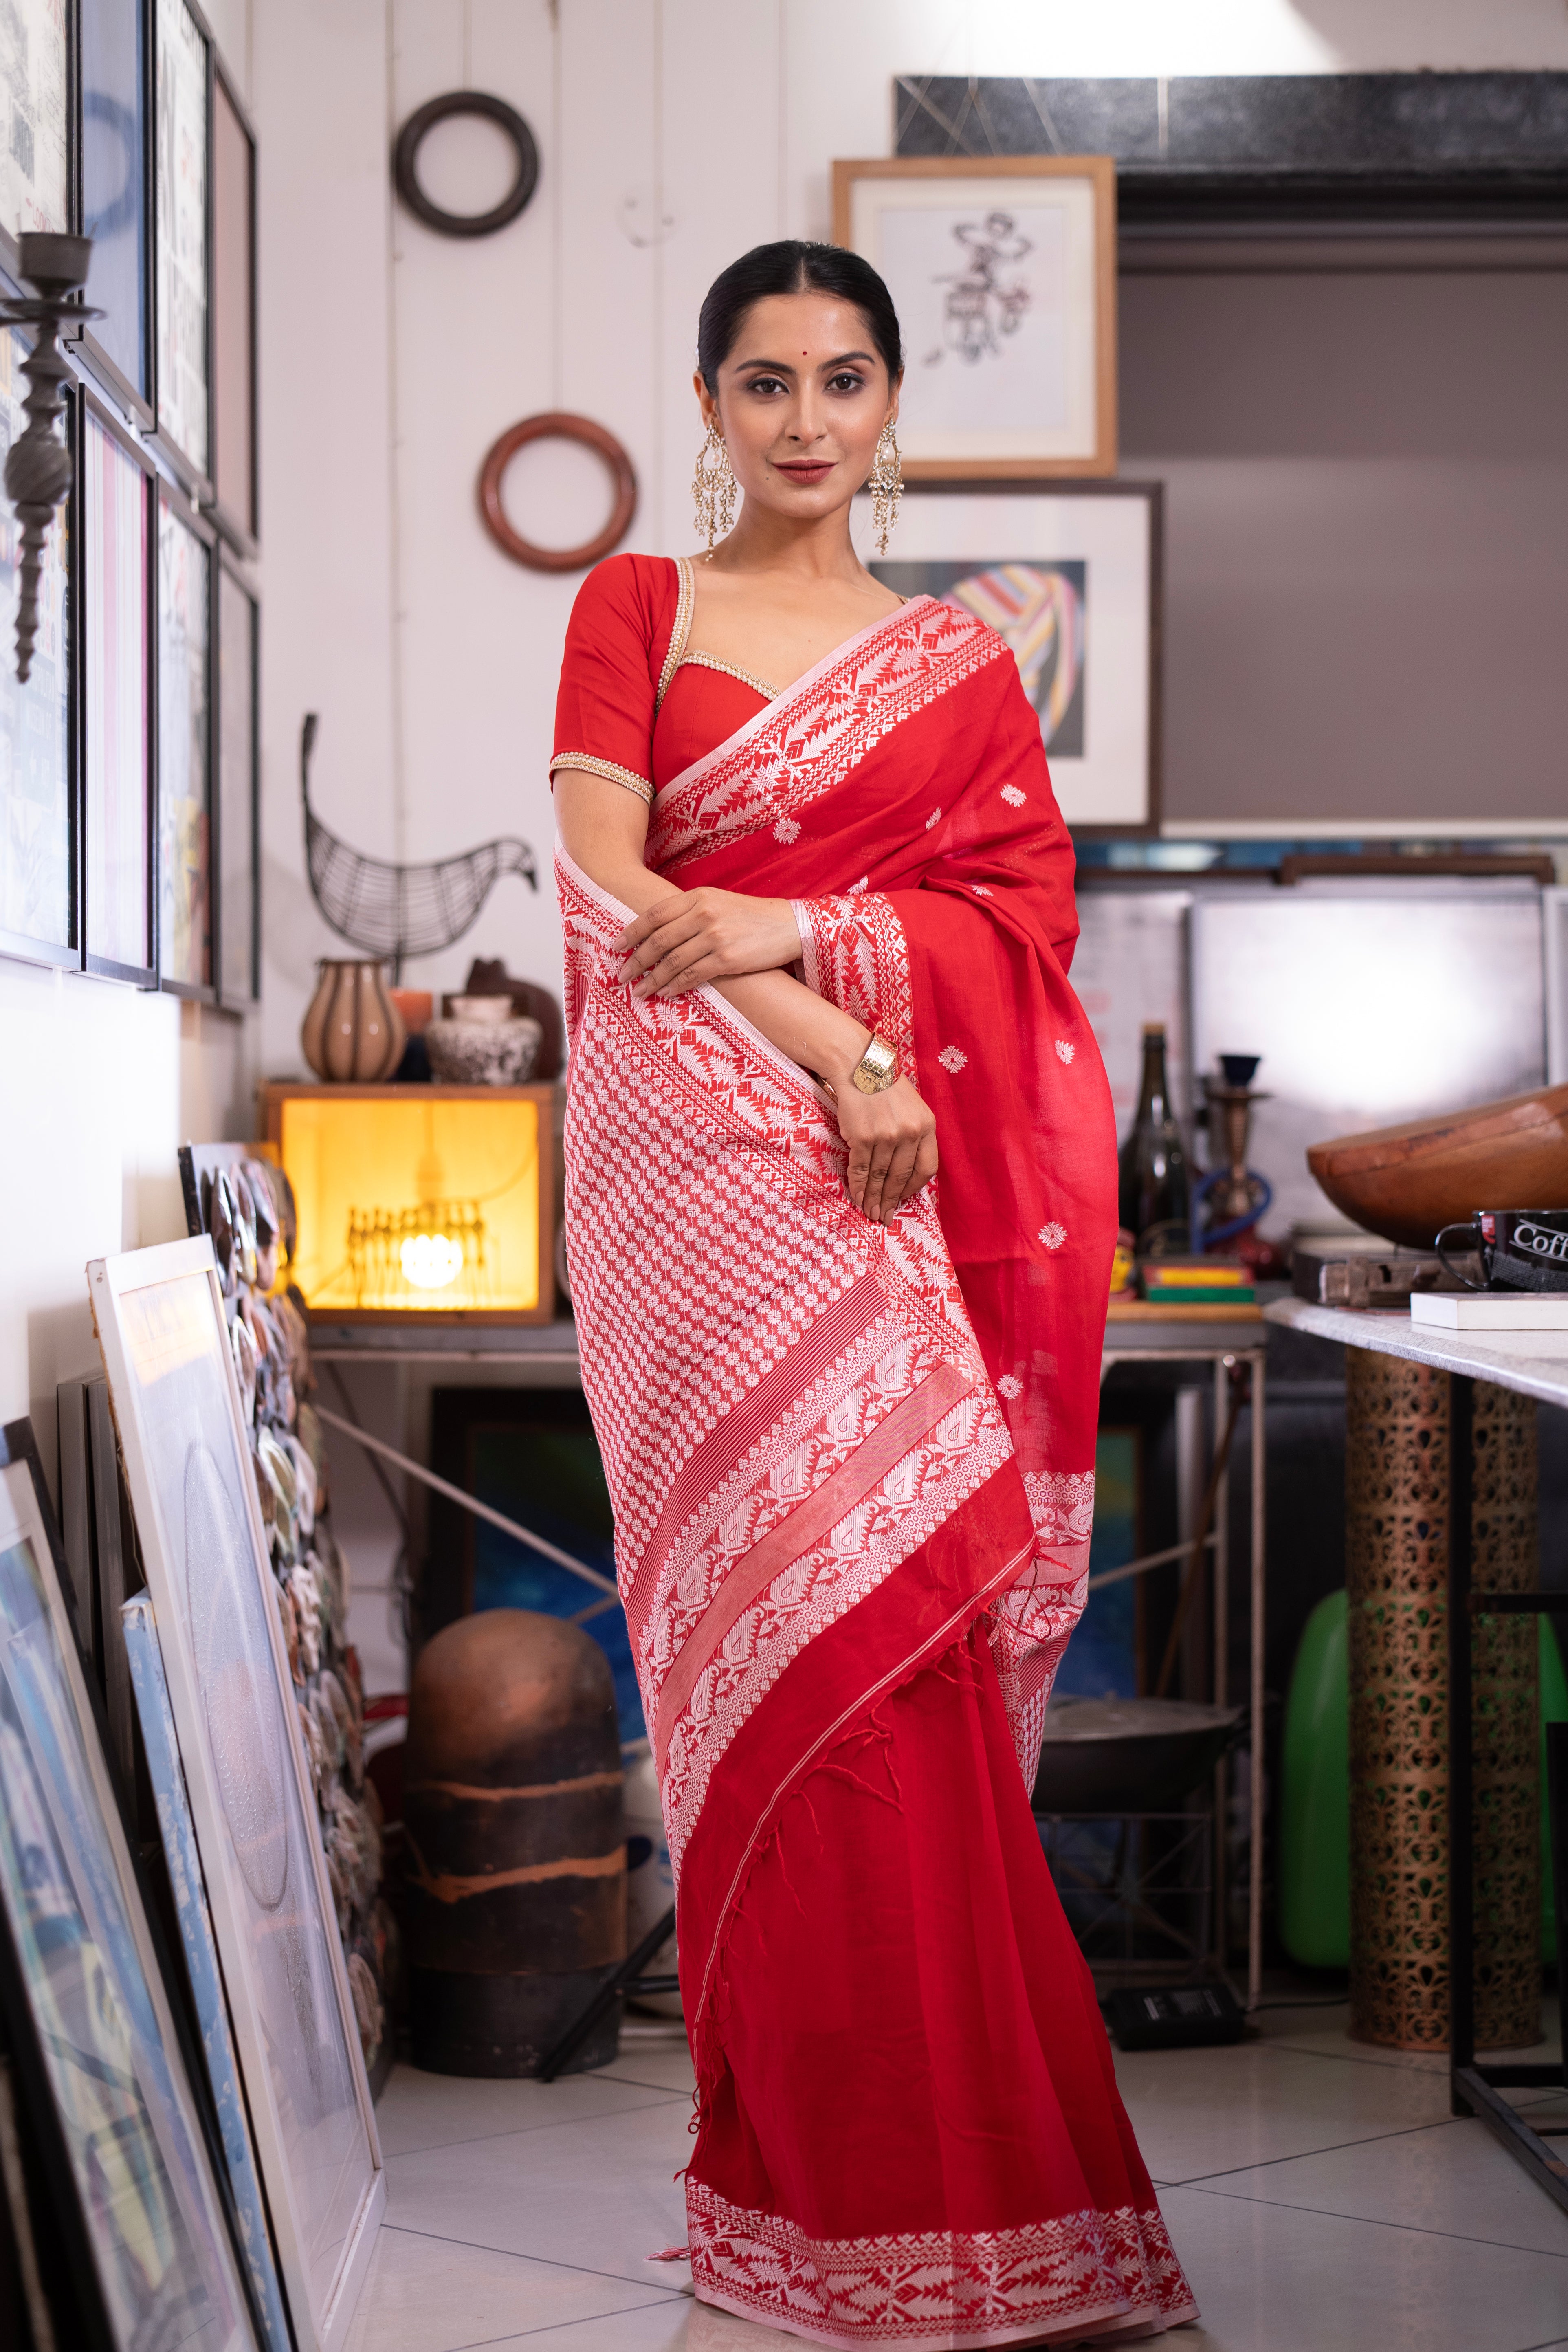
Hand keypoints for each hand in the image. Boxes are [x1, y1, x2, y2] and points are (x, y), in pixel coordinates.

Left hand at [616, 888, 800, 997]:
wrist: (789, 926)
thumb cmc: (751, 916)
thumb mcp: (718, 903)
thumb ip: (689, 912)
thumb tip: (657, 934)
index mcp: (698, 897)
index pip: (654, 914)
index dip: (631, 931)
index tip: (615, 946)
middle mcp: (704, 914)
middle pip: (658, 940)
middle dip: (635, 960)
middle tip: (620, 975)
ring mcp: (715, 936)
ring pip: (672, 961)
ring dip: (651, 979)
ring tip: (638, 991)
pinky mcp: (728, 959)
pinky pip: (692, 976)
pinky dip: (675, 986)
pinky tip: (664, 993)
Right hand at [831, 1064, 938, 1225]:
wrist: (860, 1065)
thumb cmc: (885, 1088)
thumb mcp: (913, 1108)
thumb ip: (914, 1136)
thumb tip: (906, 1171)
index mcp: (926, 1126)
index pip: (927, 1168)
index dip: (915, 1189)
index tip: (904, 1199)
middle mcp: (909, 1133)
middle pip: (901, 1177)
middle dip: (891, 1201)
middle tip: (884, 1217)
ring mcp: (886, 1136)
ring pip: (880, 1177)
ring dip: (874, 1198)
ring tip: (870, 1212)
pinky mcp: (862, 1137)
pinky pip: (860, 1169)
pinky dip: (858, 1186)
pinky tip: (857, 1197)